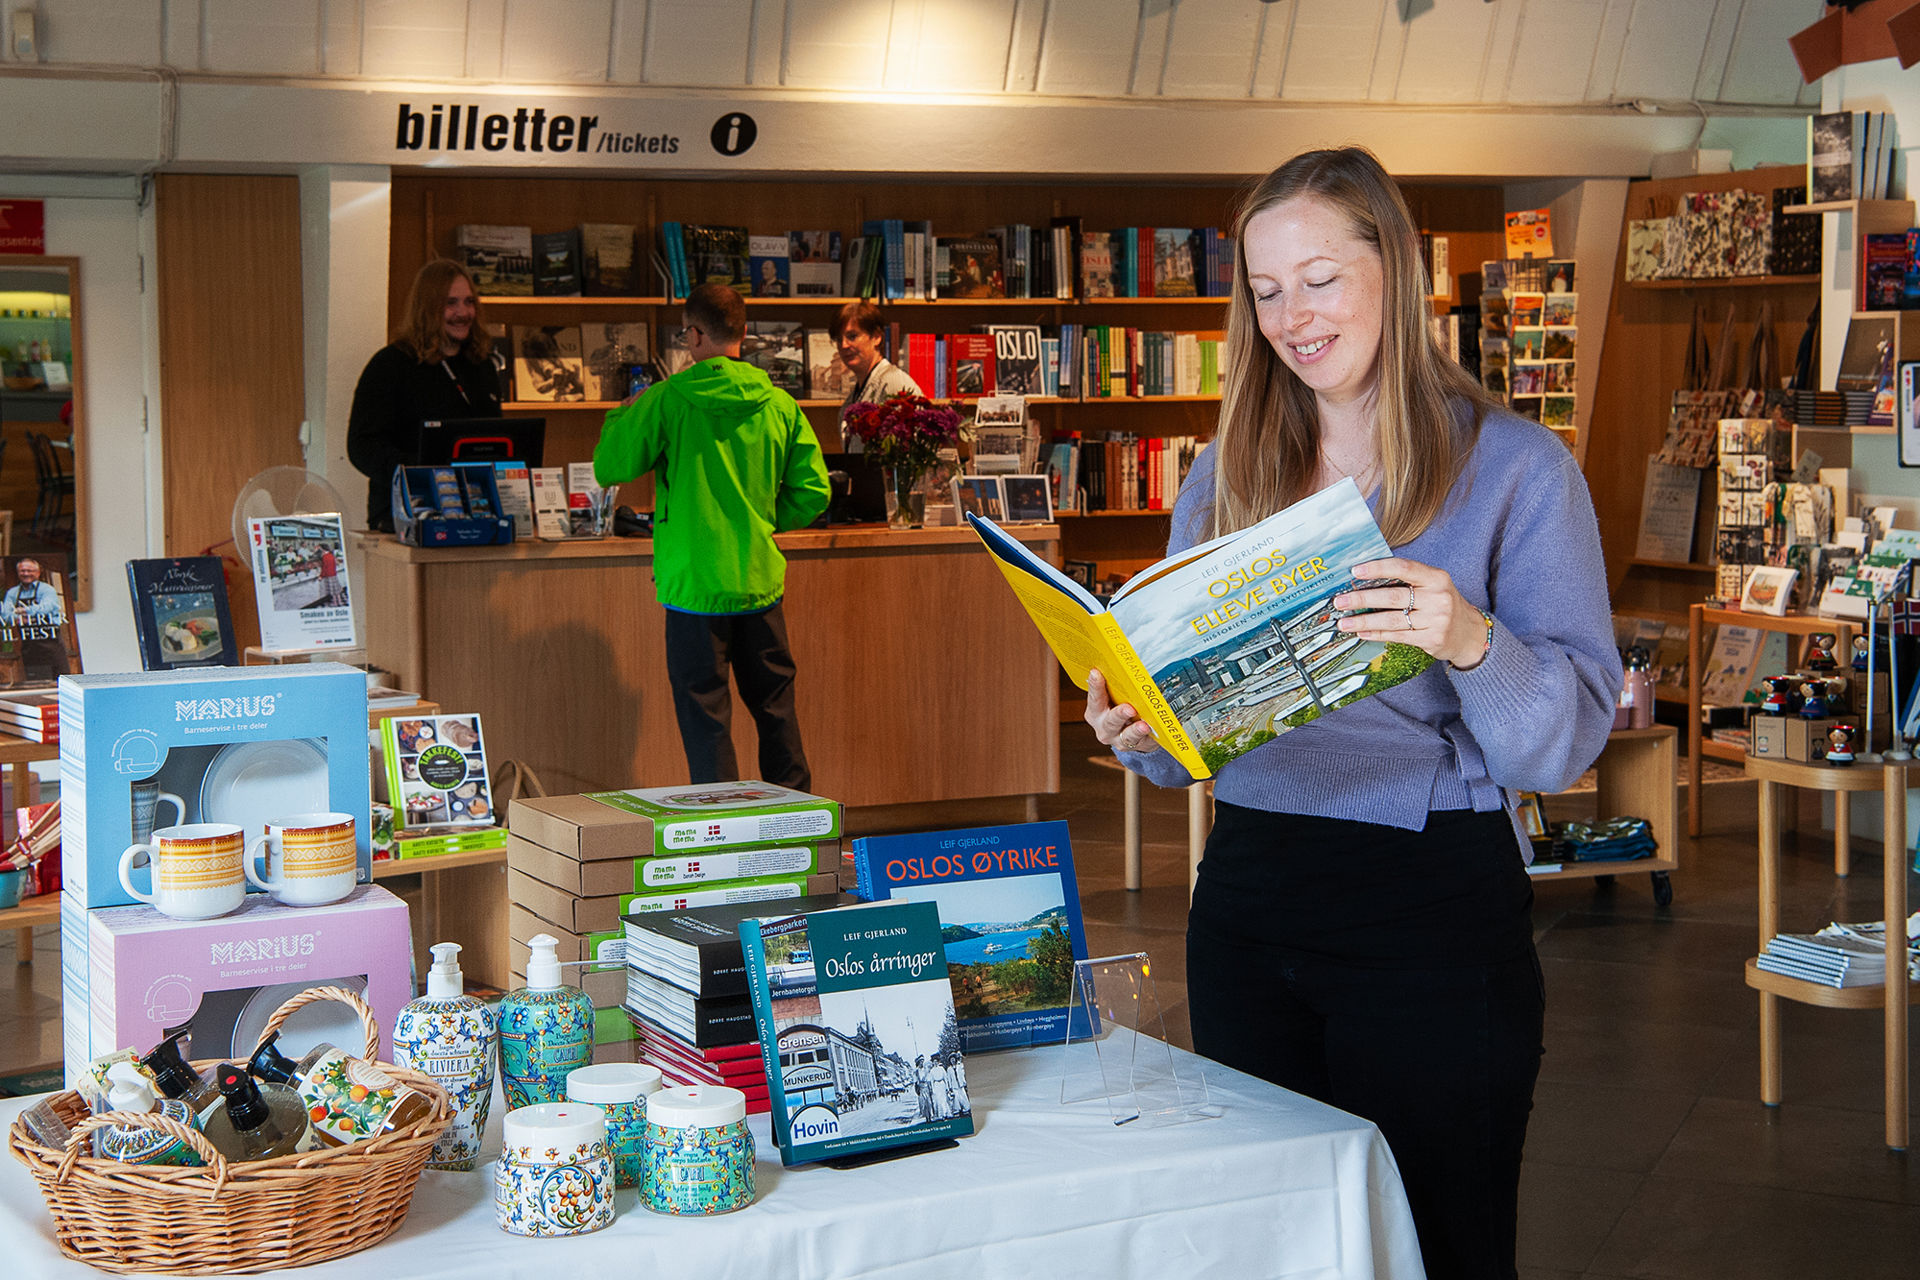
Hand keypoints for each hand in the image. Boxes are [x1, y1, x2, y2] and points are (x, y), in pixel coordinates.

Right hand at [1085, 669, 1159, 752]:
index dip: (1095, 686)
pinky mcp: (1134, 746)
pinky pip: (1142, 742)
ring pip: (1126, 736)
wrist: (1128, 733)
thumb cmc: (1120, 706)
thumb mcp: (1115, 696)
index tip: (1096, 673)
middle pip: (1110, 720)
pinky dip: (1148, 736)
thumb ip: (1117, 684)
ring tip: (1144, 725)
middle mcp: (1103, 727)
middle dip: (1119, 714)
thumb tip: (1131, 654)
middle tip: (1129, 708)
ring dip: (1135, 730)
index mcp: (1095, 711)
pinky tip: (1154, 730)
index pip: (1094, 697)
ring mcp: (1118, 739)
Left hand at [1332, 557, 1488, 669]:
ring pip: (1392, 620)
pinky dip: (1376, 634)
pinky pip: (1397, 636)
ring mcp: (1437, 620)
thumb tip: (1365, 577)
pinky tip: (1361, 632)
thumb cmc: (1443, 604)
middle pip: (1393, 597)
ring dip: (1364, 620)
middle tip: (1340, 601)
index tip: (1355, 571)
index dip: (1378, 568)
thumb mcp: (1433, 585)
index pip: (1403, 568)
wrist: (1470, 633)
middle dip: (1362, 598)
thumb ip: (1407, 580)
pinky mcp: (1432, 639)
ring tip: (1344, 622)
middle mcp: (1438, 597)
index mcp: (1437, 577)